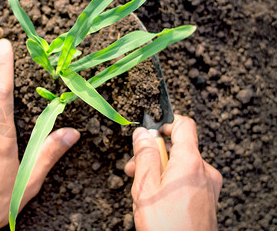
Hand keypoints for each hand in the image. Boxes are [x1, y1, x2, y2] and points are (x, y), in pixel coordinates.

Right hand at [124, 115, 221, 230]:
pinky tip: (158, 198)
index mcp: (190, 162)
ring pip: (181, 165)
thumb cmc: (166, 226)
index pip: (183, 125)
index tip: (149, 132)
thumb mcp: (145, 187)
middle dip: (154, 153)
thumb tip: (142, 133)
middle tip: (134, 169)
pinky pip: (188, 179)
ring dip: (161, 169)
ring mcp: (208, 186)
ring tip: (144, 188)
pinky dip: (171, 181)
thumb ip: (144, 155)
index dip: (165, 123)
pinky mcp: (207, 199)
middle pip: (178, 147)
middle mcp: (204, 170)